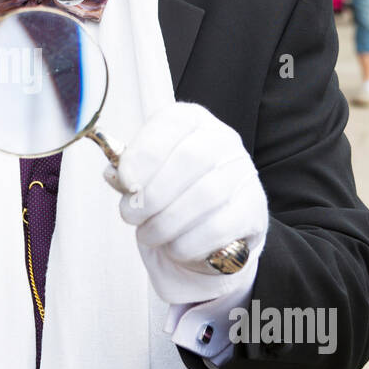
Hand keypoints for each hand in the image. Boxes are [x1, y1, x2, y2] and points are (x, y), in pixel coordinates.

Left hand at [103, 102, 267, 305]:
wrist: (210, 229)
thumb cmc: (170, 193)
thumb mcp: (145, 175)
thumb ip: (128, 172)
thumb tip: (115, 174)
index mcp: (192, 121)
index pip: (171, 123)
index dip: (143, 154)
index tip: (125, 183)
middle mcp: (224, 140)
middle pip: (190, 159)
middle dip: (152, 194)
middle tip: (130, 215)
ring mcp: (243, 173)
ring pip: (204, 196)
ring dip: (166, 223)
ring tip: (148, 234)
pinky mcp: (253, 209)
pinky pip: (218, 228)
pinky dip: (188, 242)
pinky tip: (175, 247)